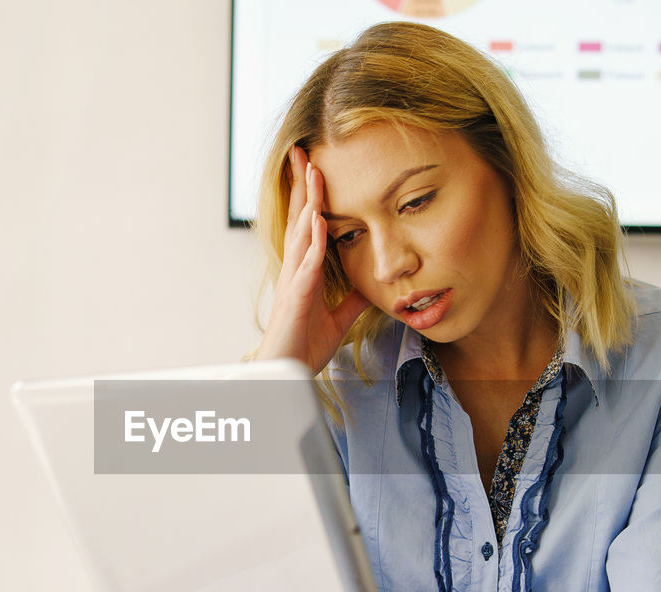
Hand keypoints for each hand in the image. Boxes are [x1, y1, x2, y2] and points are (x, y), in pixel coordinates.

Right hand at [255, 147, 369, 374]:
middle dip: (302, 184)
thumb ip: (353, 299)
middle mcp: (295, 268)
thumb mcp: (338, 319)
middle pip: (298, 217)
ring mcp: (293, 280)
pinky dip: (312, 240)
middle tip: (303, 149)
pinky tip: (319, 220)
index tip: (315, 166)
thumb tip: (372, 286)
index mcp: (303, 270)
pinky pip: (305, 263)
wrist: (288, 373)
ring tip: (313, 171)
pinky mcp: (295, 297)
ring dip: (307, 201)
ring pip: (300, 232)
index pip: (307, 224)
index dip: (311, 196)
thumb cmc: (304, 345)